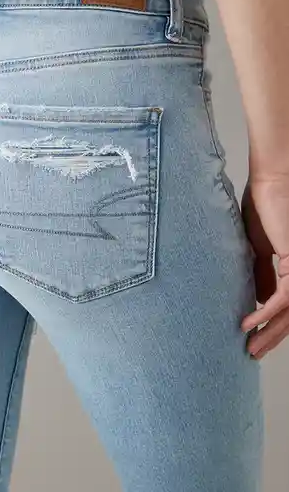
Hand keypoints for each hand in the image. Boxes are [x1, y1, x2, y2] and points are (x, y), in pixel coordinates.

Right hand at [240, 176, 288, 358]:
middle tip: (253, 352)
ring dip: (271, 331)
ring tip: (251, 346)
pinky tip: (249, 321)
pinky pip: (284, 297)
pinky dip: (266, 312)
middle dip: (272, 336)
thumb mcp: (258, 249)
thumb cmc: (263, 207)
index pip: (286, 305)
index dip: (271, 324)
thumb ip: (263, 274)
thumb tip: (261, 300)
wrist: (270, 182)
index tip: (251, 336)